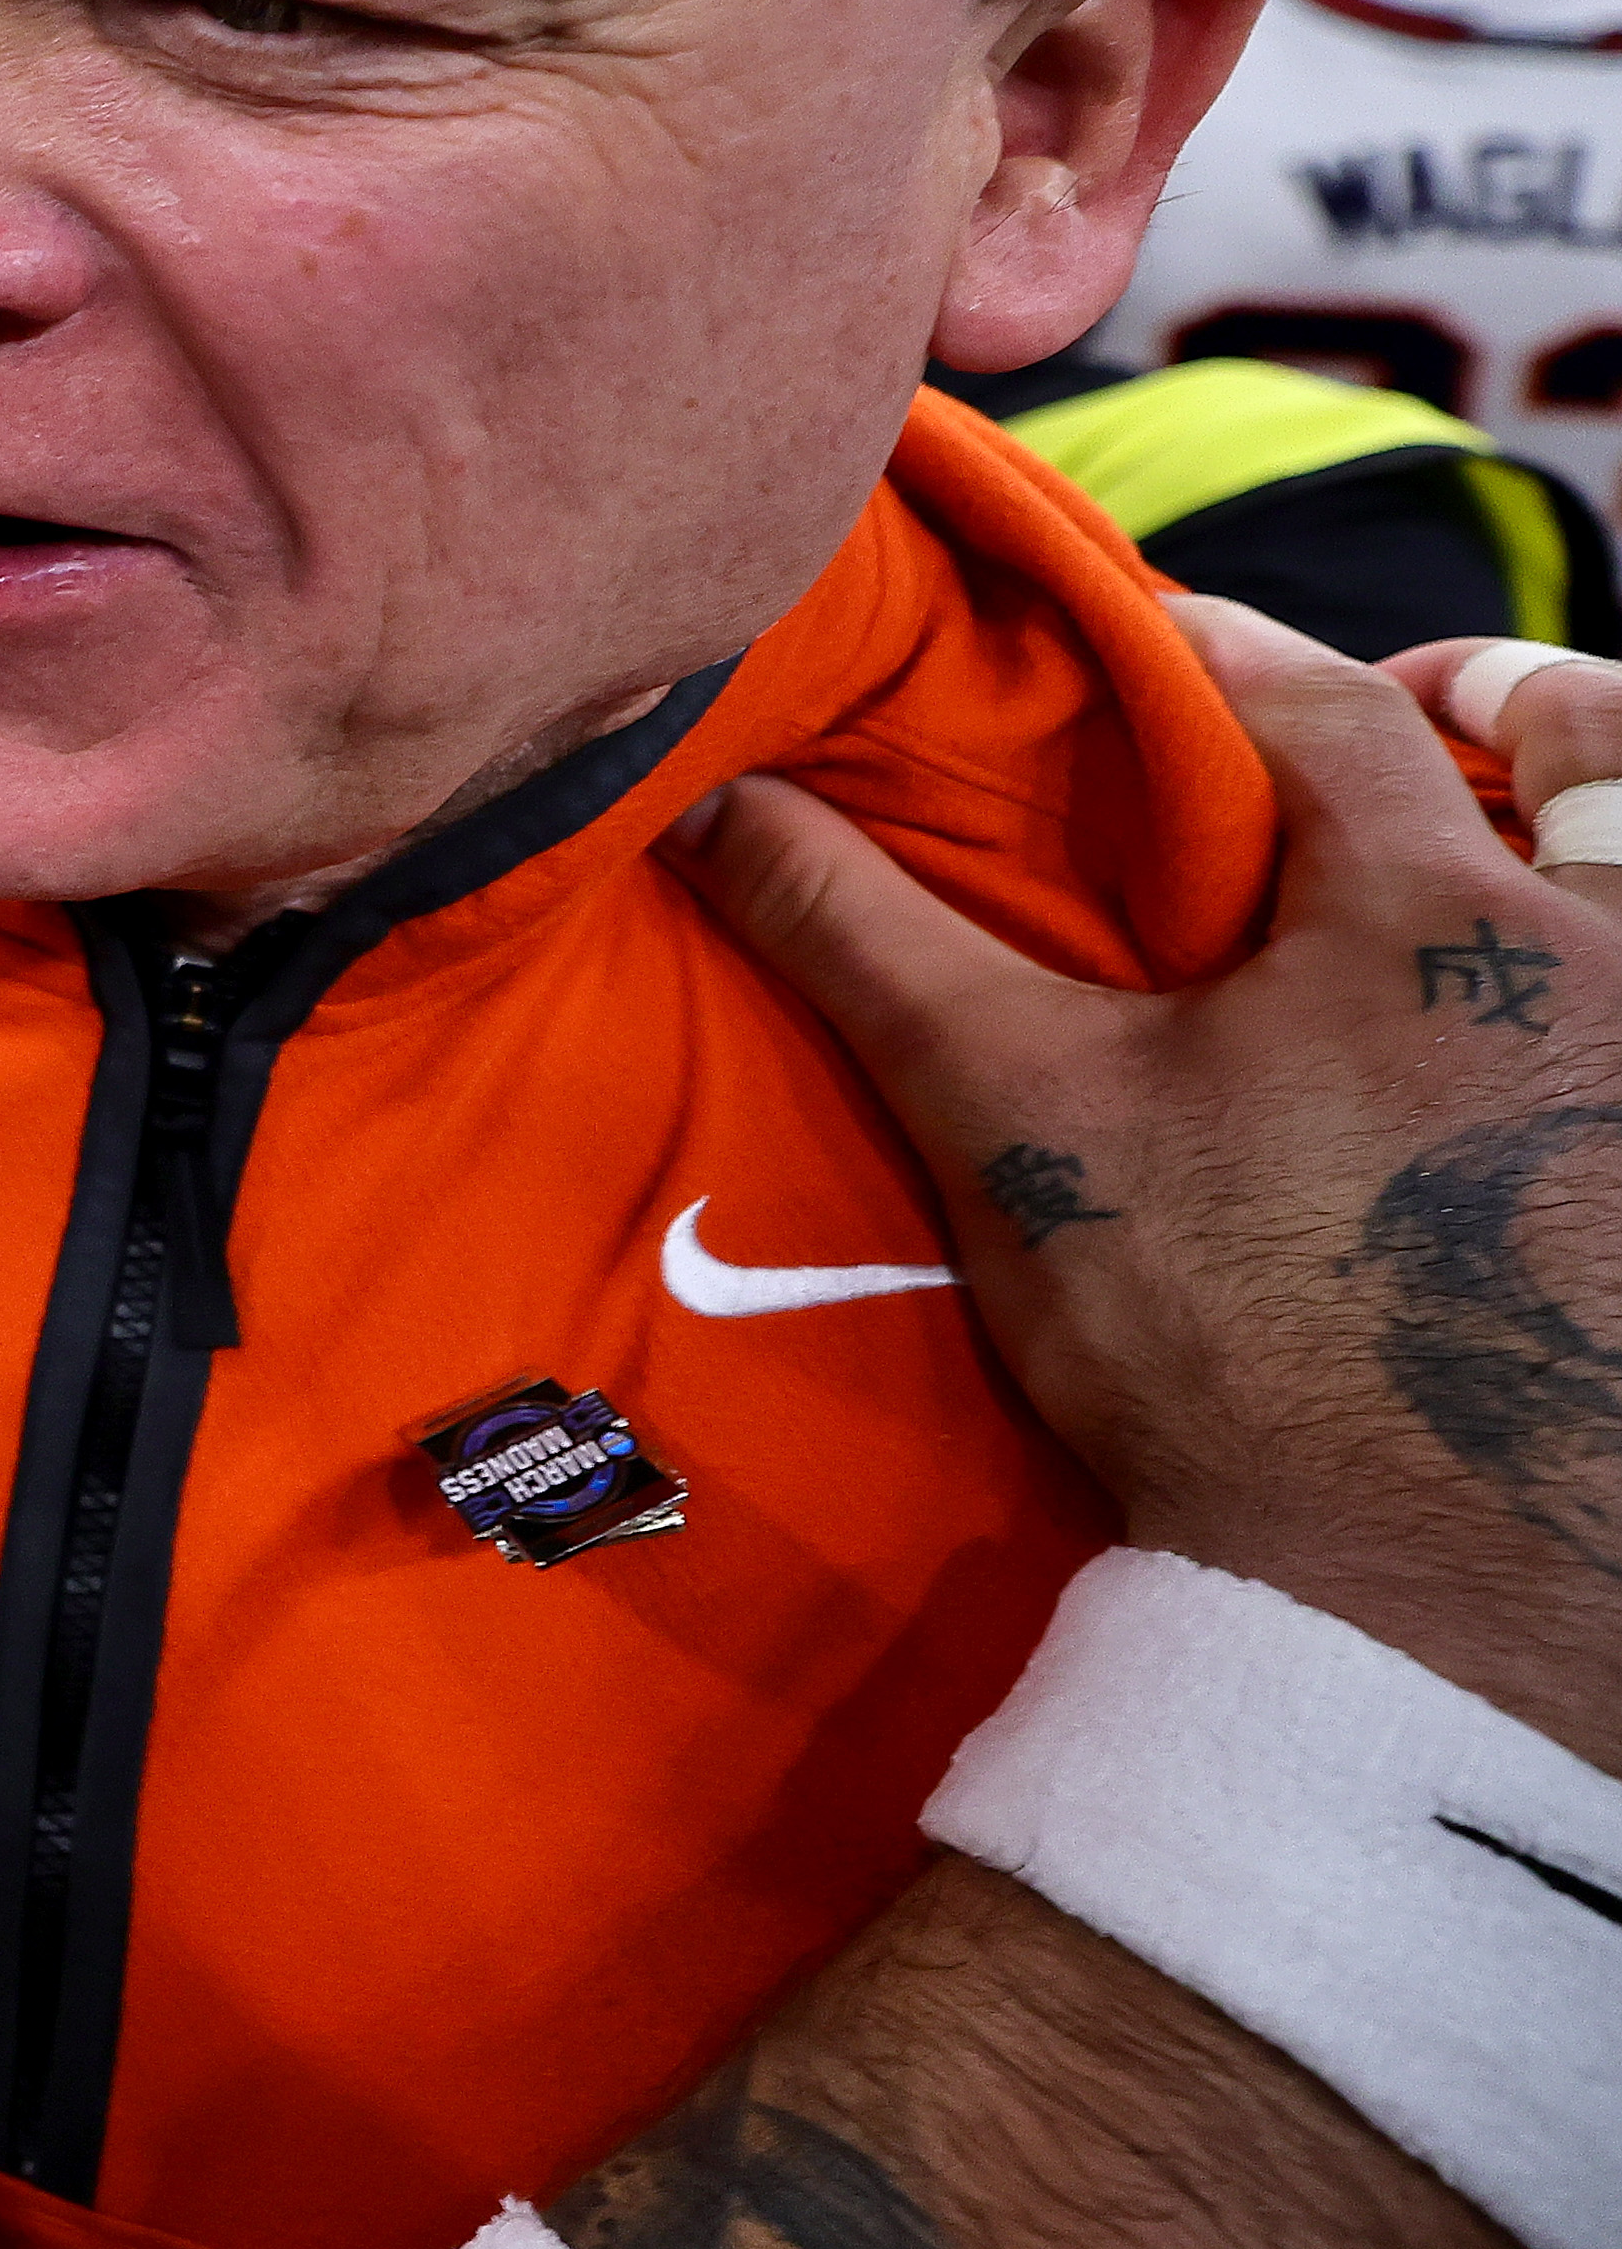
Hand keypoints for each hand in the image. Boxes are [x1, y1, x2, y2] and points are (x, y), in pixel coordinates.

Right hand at [671, 597, 1621, 1767]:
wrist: (1420, 1601)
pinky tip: (1516, 1075)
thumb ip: (873, 938)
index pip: (1327, 704)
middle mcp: (1601, 971)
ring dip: (1589, 850)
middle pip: (1603, 750)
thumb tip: (715, 802)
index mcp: (1435, 911)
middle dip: (1519, 701)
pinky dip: (1590, 1015)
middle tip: (1441, 711)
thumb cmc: (1233, 1345)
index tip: (1147, 647)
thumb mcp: (1024, 1120)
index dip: (1220, 654)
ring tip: (1497, 874)